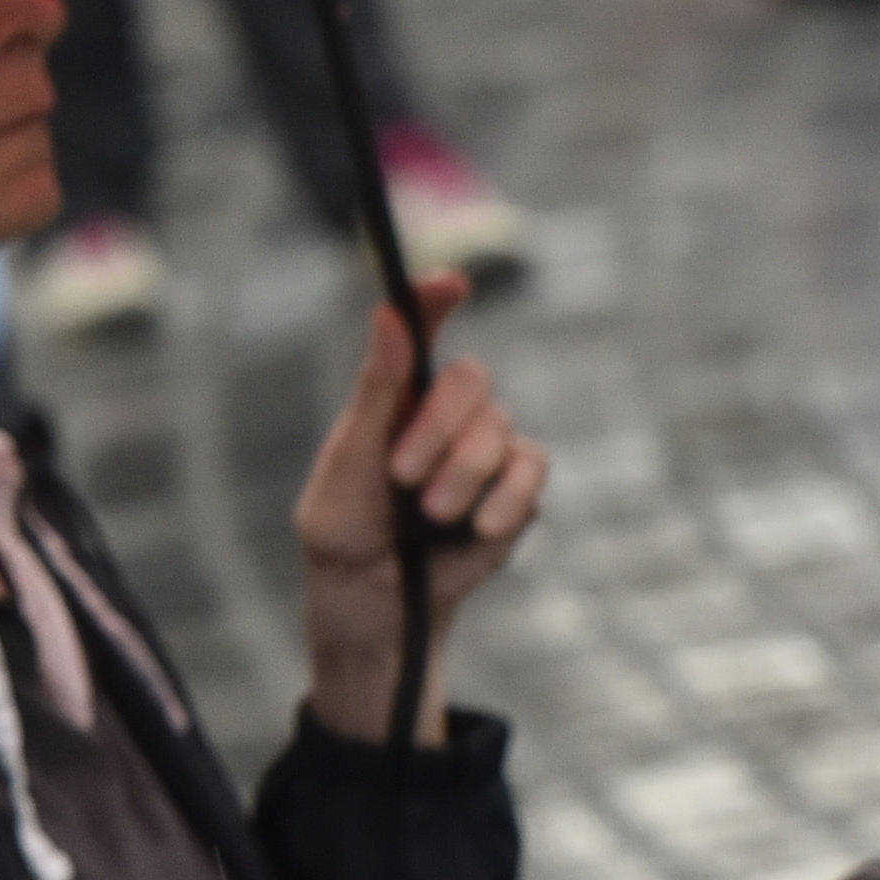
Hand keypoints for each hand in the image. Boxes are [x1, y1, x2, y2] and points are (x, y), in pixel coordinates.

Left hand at [292, 283, 545, 742]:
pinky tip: (477, 525)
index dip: (436, 299)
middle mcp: (446, 413)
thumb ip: (376, 392)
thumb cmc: (347, 526)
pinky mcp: (517, 492)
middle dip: (439, 425)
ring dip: (462, 474)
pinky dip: (503, 498)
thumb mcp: (349, 459)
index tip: (450, 283)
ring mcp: (487, 449)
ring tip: (428, 513)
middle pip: (471, 377)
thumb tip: (387, 315)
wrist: (377, 596)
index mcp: (397, 394)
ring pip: (500, 428)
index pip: (423, 330)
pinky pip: (532, 470)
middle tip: (403, 474)